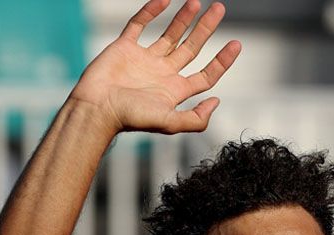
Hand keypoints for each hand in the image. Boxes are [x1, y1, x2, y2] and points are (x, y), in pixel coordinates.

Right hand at [68, 0, 240, 135]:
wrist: (96, 108)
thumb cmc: (131, 118)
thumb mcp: (170, 123)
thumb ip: (197, 118)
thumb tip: (217, 101)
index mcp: (176, 90)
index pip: (206, 74)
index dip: (222, 60)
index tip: (237, 44)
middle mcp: (163, 73)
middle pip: (191, 48)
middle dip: (206, 29)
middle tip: (220, 9)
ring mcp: (144, 59)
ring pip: (169, 34)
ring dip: (184, 19)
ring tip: (197, 3)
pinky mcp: (124, 47)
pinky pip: (140, 25)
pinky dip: (151, 12)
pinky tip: (165, 0)